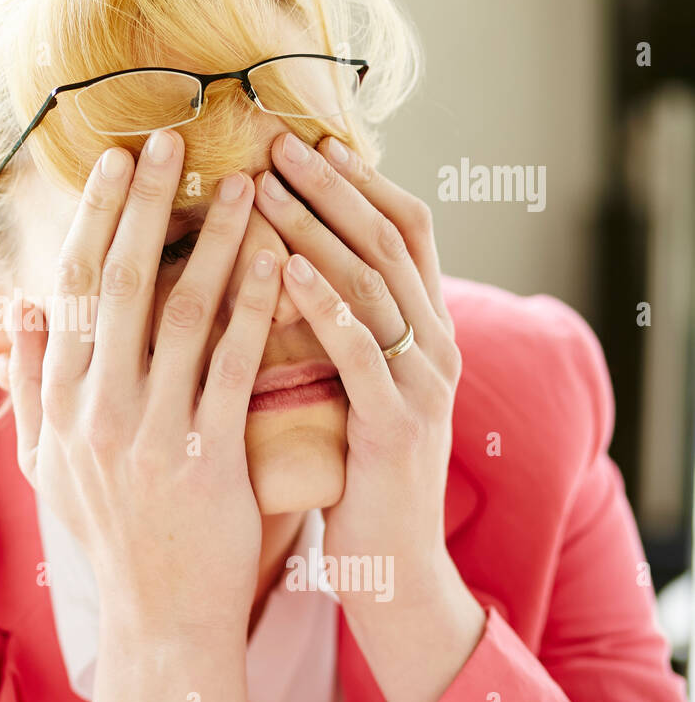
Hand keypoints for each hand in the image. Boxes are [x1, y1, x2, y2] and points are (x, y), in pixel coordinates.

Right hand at [7, 128, 281, 701]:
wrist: (158, 614)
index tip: (116, 161)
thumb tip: (15, 302)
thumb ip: (28, 380)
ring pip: (182, 313)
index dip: (95, 216)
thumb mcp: (45, 460)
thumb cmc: (106, 530)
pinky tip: (277, 260)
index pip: (72, 287)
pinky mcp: (209, 454)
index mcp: (60, 400)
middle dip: (144, 204)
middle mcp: (96, 407)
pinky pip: (233, 366)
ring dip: (213, 242)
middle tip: (169, 139)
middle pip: (119, 283)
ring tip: (244, 185)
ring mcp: (152, 431)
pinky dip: (256, 308)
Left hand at [257, 132, 483, 701]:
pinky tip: (283, 268)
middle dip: (331, 185)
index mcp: (424, 329)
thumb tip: (282, 261)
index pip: (404, 229)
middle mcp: (436, 344)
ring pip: (374, 283)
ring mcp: (422, 384)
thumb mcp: (355, 384)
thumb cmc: (355, 469)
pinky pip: (361, 352)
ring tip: (266, 185)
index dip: (360, 180)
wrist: (393, 562)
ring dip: (317, 228)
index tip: (306, 139)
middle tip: (275, 140)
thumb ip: (339, 326)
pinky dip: (324, 304)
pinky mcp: (397, 426)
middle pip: (388, 240)